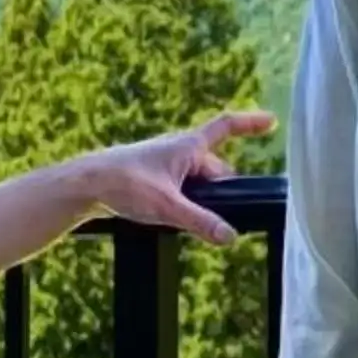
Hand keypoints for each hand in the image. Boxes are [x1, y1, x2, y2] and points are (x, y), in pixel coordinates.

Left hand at [76, 110, 272, 244]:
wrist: (85, 185)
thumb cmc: (124, 185)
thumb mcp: (167, 206)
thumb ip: (200, 222)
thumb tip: (230, 236)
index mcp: (187, 145)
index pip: (226, 126)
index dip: (250, 123)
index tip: (271, 121)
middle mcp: (178, 149)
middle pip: (215, 166)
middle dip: (223, 188)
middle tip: (223, 214)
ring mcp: (165, 163)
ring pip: (197, 179)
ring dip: (201, 198)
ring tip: (188, 220)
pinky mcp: (152, 177)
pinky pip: (181, 186)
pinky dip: (186, 200)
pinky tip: (174, 219)